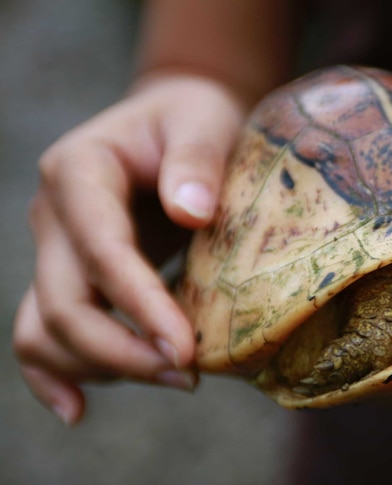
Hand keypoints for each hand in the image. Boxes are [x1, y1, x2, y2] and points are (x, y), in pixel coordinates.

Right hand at [13, 73, 246, 425]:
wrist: (177, 122)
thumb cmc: (196, 118)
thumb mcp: (205, 120)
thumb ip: (198, 159)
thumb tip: (191, 212)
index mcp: (79, 170)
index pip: (101, 251)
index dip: (139, 306)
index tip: (186, 348)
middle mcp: (55, 215)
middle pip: (63, 304)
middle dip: (123, 352)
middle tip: (190, 376)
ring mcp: (55, 249)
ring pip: (48, 329)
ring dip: (104, 368)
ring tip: (178, 380)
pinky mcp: (71, 277)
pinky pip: (45, 333)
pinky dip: (56, 375)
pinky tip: (78, 411)